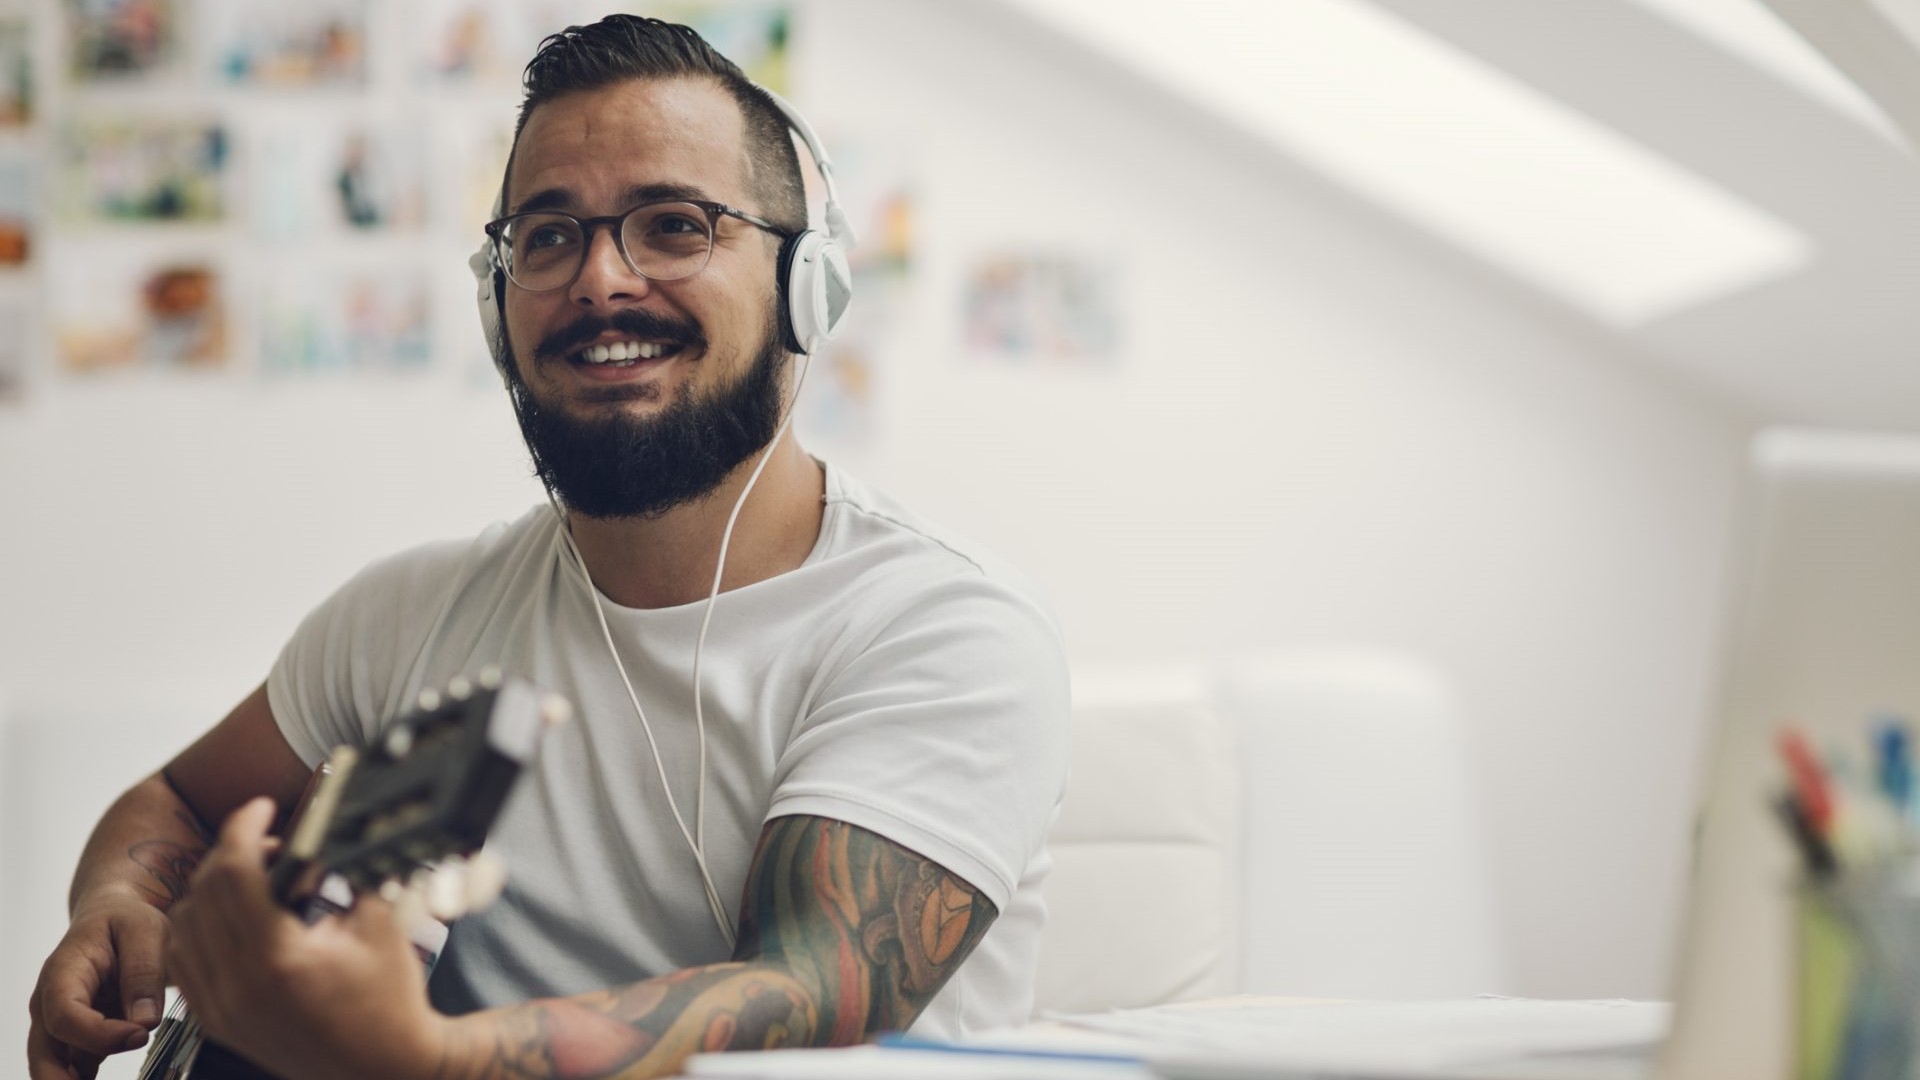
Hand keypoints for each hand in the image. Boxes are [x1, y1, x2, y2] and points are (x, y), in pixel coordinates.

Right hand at [27, 890, 167, 1079]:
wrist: (114, 918)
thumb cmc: (127, 920)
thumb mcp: (146, 930)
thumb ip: (144, 972)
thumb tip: (144, 1022)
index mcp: (63, 974)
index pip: (65, 1015)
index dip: (98, 1034)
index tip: (139, 1036)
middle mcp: (51, 1004)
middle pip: (45, 1054)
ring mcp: (60, 1025)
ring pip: (57, 1067)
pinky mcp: (78, 1039)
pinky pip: (78, 1068)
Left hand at [166, 797, 448, 1079]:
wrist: (384, 1065)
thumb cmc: (389, 998)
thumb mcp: (376, 922)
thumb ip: (341, 873)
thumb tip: (317, 833)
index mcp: (279, 958)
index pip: (234, 872)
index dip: (243, 827)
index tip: (260, 807)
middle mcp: (239, 986)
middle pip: (203, 892)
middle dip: (231, 852)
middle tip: (269, 843)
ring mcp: (222, 1009)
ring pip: (181, 925)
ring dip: (209, 890)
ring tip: (250, 881)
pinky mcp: (217, 1022)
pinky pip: (181, 962)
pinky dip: (196, 929)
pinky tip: (229, 918)